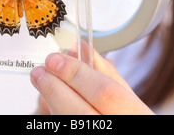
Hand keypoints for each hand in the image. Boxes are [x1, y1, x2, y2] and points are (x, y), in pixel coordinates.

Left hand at [30, 44, 153, 114]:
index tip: (55, 59)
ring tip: (42, 81)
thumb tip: (77, 47)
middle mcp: (116, 127)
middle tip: (39, 71)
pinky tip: (52, 100)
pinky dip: (56, 111)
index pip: (104, 92)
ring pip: (67, 121)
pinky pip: (63, 124)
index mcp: (134, 114)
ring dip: (51, 100)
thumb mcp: (125, 93)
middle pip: (79, 112)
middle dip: (55, 88)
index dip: (75, 73)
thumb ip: (103, 71)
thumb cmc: (128, 114)